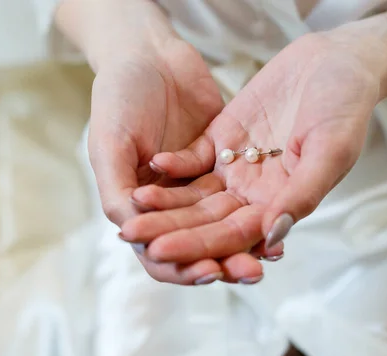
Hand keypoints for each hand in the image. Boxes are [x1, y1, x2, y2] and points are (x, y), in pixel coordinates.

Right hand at [90, 37, 267, 283]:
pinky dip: (257, 207)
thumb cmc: (118, 96)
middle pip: (197, 245)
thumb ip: (117, 191)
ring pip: (221, 223)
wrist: (149, 52)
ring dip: (244, 242)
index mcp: (135, 206)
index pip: (159, 253)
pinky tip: (277, 218)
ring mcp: (194, 184)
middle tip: (251, 273)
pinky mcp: (220, 163)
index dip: (183, 267)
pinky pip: (239, 193)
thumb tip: (133, 238)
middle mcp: (166, 203)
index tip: (210, 269)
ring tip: (271, 254)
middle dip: (224, 261)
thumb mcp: (109, 144)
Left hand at [119, 33, 382, 267]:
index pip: (233, 235)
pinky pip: (193, 159)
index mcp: (281, 204)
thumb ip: (302, 194)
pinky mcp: (223, 139)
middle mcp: (254, 193)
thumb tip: (271, 236)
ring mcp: (236, 167)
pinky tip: (153, 166)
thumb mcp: (331, 149)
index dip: (197, 246)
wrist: (336, 61)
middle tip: (130, 236)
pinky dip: (174, 164)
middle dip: (168, 230)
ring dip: (162, 202)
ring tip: (129, 207)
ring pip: (193, 194)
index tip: (161, 252)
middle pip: (205, 220)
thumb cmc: (346, 105)